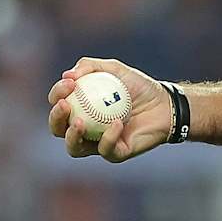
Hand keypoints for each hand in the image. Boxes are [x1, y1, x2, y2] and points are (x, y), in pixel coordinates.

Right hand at [46, 56, 172, 163]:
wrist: (165, 104)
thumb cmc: (139, 87)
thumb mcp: (114, 69)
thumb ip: (90, 66)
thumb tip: (67, 75)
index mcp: (80, 109)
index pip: (59, 104)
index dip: (57, 94)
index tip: (69, 84)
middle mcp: (85, 129)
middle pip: (58, 129)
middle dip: (56, 118)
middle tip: (65, 106)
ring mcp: (98, 143)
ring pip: (75, 148)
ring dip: (72, 136)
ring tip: (79, 123)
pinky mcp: (116, 154)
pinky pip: (106, 149)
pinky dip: (109, 137)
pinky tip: (116, 123)